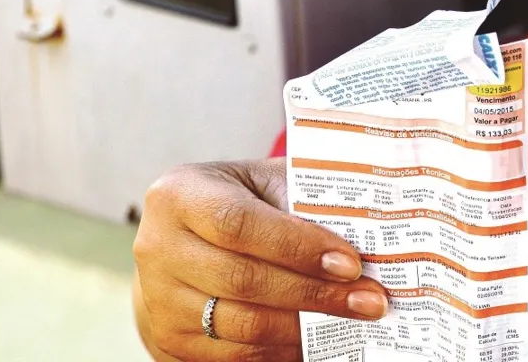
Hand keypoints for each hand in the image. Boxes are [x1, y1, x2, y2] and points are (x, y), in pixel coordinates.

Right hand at [133, 159, 387, 360]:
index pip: (238, 223)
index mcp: (179, 195)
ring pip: (242, 325)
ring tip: (354, 317)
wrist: (185, 239)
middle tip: (369, 299)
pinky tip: (319, 338)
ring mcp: (158, 299)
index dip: (297, 247)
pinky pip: (235, 356)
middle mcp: (158, 247)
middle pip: (243, 280)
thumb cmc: (238, 202)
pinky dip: (283, 349)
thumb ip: (302, 200)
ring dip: (306, 326)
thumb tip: (368, 234)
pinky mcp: (169, 340)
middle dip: (315, 293)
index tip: (350, 262)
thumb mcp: (263, 183)